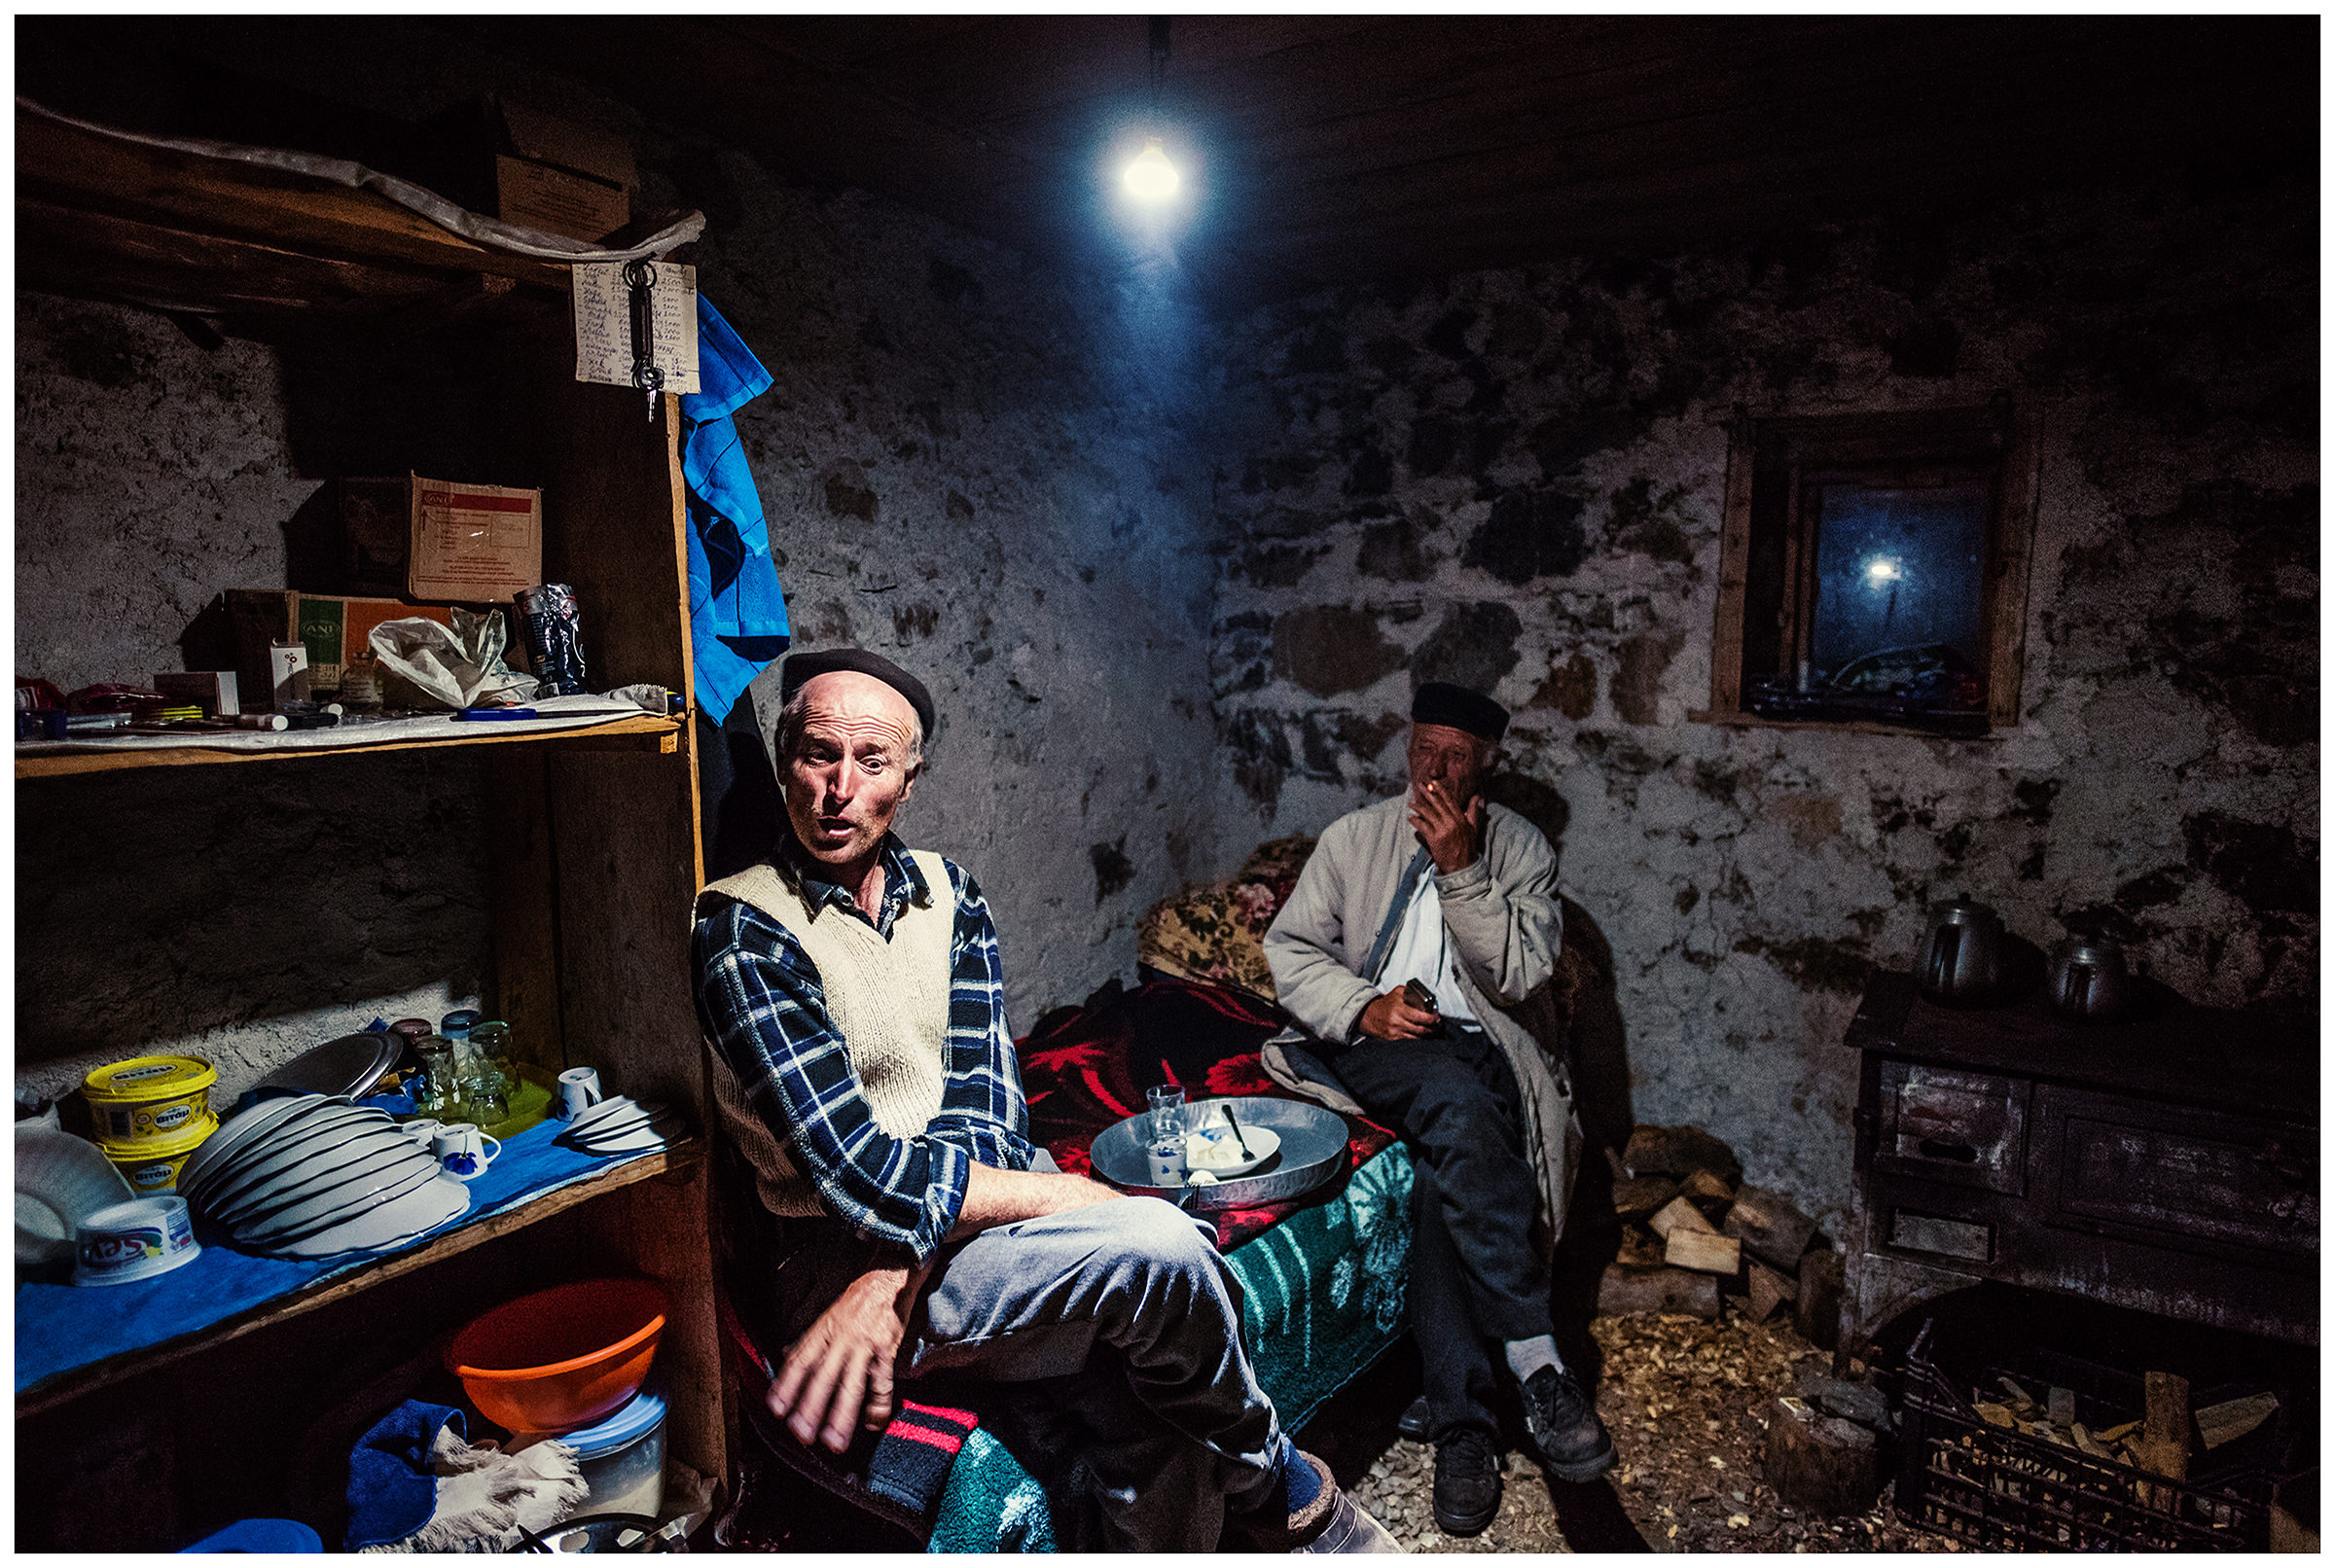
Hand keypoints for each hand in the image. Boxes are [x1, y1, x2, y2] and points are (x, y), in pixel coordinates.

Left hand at [769, 1261, 928, 1450]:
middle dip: (811, 1407)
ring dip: (842, 1415)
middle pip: (823, 1377)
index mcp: (821, 1333)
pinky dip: (878, 1404)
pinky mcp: (886, 1349)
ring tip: (834, 1442)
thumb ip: (806, 1341)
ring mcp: (863, 1345)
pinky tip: (873, 1422)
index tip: (776, 1409)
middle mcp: (840, 1339)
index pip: (799, 1361)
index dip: (786, 1386)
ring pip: (851, 1384)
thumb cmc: (852, 1305)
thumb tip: (784, 1356)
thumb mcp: (824, 1319)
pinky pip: (882, 1381)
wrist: (885, 1281)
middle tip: (802, 1434)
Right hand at [1357, 988, 1441, 1040]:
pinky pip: (1410, 1041)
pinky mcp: (1393, 1039)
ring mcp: (1395, 1032)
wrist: (1370, 1015)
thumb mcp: (1397, 993)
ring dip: (1428, 1034)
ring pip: (1417, 1037)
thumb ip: (1411, 993)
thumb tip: (1426, 997)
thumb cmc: (1387, 1003)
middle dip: (1433, 1028)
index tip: (1437, 1017)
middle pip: (1421, 1029)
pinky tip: (1424, 1036)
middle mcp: (1397, 1022)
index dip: (1432, 1018)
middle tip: (1438, 1024)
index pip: (1420, 1017)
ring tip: (1434, 1031)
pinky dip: (1419, 1039)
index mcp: (1399, 1009)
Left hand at [1408, 779, 1483, 874]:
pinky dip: (1415, 821)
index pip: (1449, 800)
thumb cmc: (1467, 846)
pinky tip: (1410, 818)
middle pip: (1437, 803)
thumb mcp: (1474, 827)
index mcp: (1461, 818)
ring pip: (1428, 813)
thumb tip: (1477, 796)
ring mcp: (1443, 830)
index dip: (1440, 790)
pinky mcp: (1435, 839)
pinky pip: (1422, 826)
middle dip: (1427, 793)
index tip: (1433, 782)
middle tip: (1419, 785)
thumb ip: (1474, 810)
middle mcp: (1452, 821)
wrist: (1463, 866)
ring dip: (1418, 807)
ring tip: (1411, 804)